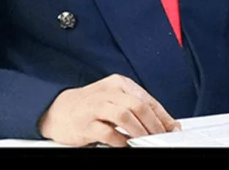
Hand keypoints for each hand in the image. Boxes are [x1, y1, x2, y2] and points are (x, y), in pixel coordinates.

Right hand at [37, 74, 180, 146]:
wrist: (56, 111)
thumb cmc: (89, 106)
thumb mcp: (113, 100)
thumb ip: (135, 108)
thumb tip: (163, 123)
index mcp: (118, 84)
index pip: (147, 99)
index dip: (163, 116)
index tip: (172, 128)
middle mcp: (108, 92)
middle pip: (139, 106)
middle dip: (155, 124)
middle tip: (161, 137)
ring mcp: (95, 107)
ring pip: (125, 116)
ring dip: (140, 131)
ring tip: (146, 141)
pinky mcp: (85, 123)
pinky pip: (107, 132)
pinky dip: (120, 140)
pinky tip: (126, 145)